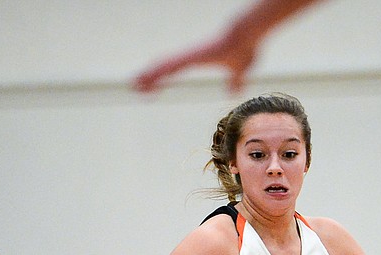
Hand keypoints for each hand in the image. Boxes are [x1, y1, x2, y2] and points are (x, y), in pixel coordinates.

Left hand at [134, 34, 259, 93]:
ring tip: (135, 84)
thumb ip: (235, 81)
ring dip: (149, 76)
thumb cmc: (244, 48)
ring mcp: (190, 55)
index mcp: (196, 60)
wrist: (246, 36)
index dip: (161, 78)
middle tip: (135, 87)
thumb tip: (233, 91)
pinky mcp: (192, 55)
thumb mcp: (239, 71)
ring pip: (164, 66)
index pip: (173, 71)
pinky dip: (159, 72)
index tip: (150, 87)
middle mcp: (190, 57)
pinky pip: (172, 65)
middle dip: (149, 78)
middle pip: (164, 68)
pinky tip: (148, 77)